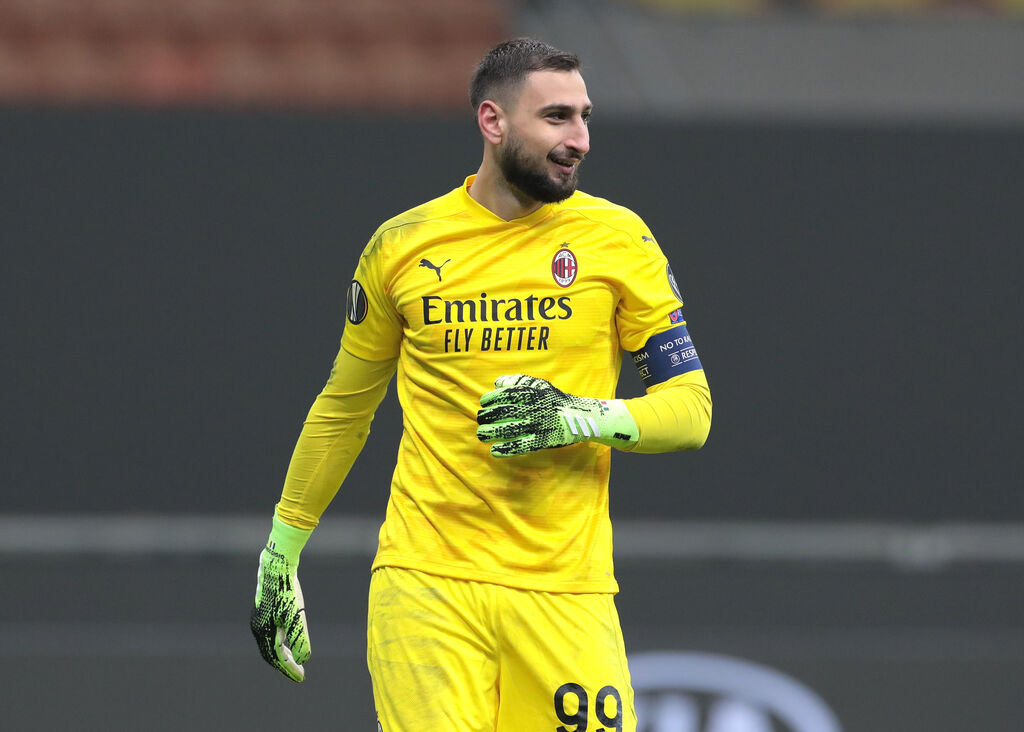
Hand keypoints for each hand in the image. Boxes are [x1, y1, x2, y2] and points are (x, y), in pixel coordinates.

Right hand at [250, 517, 312, 681]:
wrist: (277, 566)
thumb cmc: (287, 591)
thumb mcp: (297, 615)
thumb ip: (301, 638)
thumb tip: (305, 659)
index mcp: (264, 632)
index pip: (277, 658)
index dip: (289, 669)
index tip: (302, 678)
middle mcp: (258, 628)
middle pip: (270, 655)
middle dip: (284, 666)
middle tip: (299, 674)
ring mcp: (258, 619)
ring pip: (268, 645)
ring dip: (281, 655)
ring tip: (294, 662)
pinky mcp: (262, 611)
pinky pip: (268, 635)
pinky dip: (278, 644)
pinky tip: (287, 642)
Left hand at [476, 374, 637, 456]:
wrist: (580, 417)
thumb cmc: (555, 400)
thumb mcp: (540, 385)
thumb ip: (518, 382)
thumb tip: (496, 383)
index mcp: (533, 394)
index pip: (507, 394)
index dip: (492, 399)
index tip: (484, 402)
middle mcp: (534, 409)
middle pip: (505, 412)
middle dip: (488, 416)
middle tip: (480, 419)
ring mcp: (538, 426)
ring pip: (510, 430)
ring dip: (491, 433)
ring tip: (480, 434)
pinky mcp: (543, 441)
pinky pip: (522, 446)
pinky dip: (507, 450)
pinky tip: (494, 451)